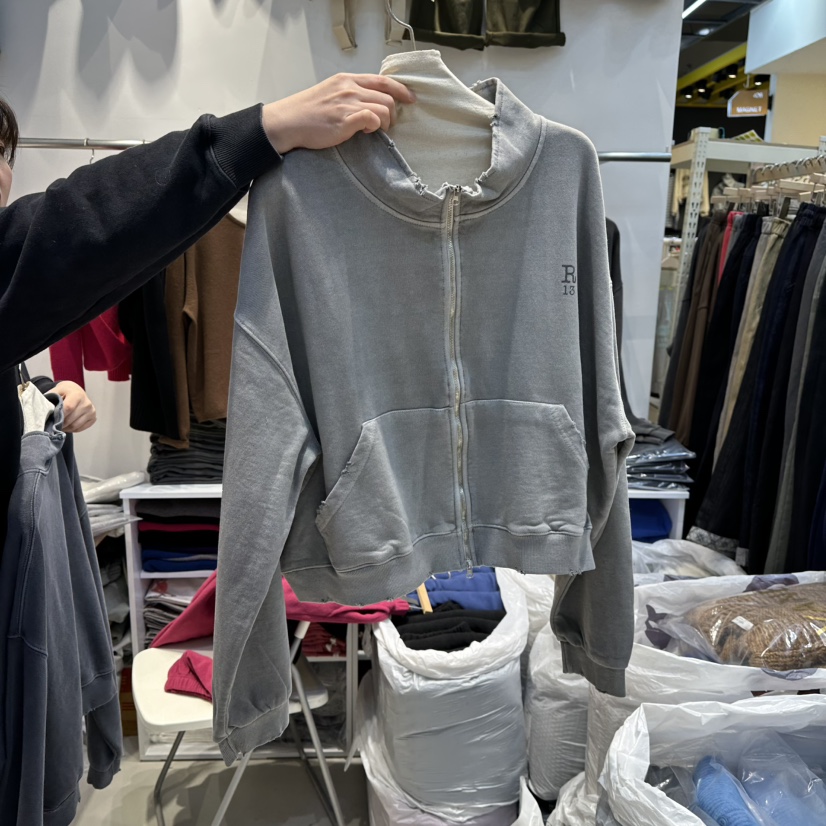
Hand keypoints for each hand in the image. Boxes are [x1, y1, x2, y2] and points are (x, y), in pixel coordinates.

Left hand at [54, 381, 96, 432]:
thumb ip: (50, 400)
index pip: (68, 408)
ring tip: (59, 425)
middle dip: (60, 424)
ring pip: (75, 426)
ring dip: (65, 428)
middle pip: (71, 419)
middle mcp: (87, 404)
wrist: (76, 390)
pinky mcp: (93, 418)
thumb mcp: (55, 391)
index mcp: (78, 395)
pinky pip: (80, 428)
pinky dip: (72, 429)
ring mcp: (91, 411)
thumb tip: (43, 412)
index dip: (59, 416)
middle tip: (53, 424)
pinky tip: (67, 425)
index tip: (51, 419)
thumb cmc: (64, 392)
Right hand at [262, 74, 415, 154]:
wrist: (288, 122)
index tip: (410, 98)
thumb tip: (370, 103)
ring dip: (386, 123)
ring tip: (377, 131)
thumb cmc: (308, 112)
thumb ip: (350, 94)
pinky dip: (375, 127)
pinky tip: (366, 132)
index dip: (401, 89)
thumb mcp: (331, 92)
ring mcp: (348, 103)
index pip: (382, 80)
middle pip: (388, 97)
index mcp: (347, 79)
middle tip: (387, 125)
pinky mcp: (345, 120)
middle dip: (393, 113)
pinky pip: (372, 119)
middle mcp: (349, 88)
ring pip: (384, 109)